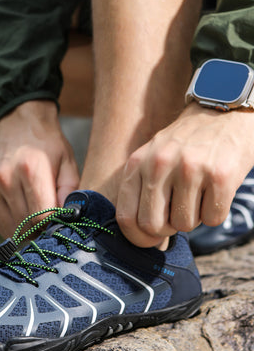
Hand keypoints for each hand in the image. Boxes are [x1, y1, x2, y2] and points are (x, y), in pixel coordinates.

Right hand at [0, 100, 79, 237]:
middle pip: (26, 225)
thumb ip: (70, 192)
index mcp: (31, 170)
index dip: (54, 225)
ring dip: (27, 231)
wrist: (20, 125)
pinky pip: (0, 223)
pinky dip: (14, 227)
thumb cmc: (49, 146)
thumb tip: (68, 218)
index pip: (42, 216)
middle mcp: (7, 179)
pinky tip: (25, 217)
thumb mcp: (68, 163)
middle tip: (53, 224)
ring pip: (12, 228)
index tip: (62, 222)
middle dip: (42, 230)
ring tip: (39, 221)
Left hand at [116, 102, 253, 247]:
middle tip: (176, 213)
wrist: (223, 111)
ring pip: (184, 226)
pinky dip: (214, 212)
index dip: (137, 237)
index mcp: (137, 163)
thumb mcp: (152, 158)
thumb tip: (145, 239)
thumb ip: (142, 193)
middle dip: (166, 229)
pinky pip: (212, 219)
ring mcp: (190, 169)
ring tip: (197, 193)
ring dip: (193, 217)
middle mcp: (159, 165)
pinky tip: (214, 190)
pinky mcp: (220, 175)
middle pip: (152, 226)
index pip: (125, 217)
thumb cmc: (184, 144)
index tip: (151, 238)